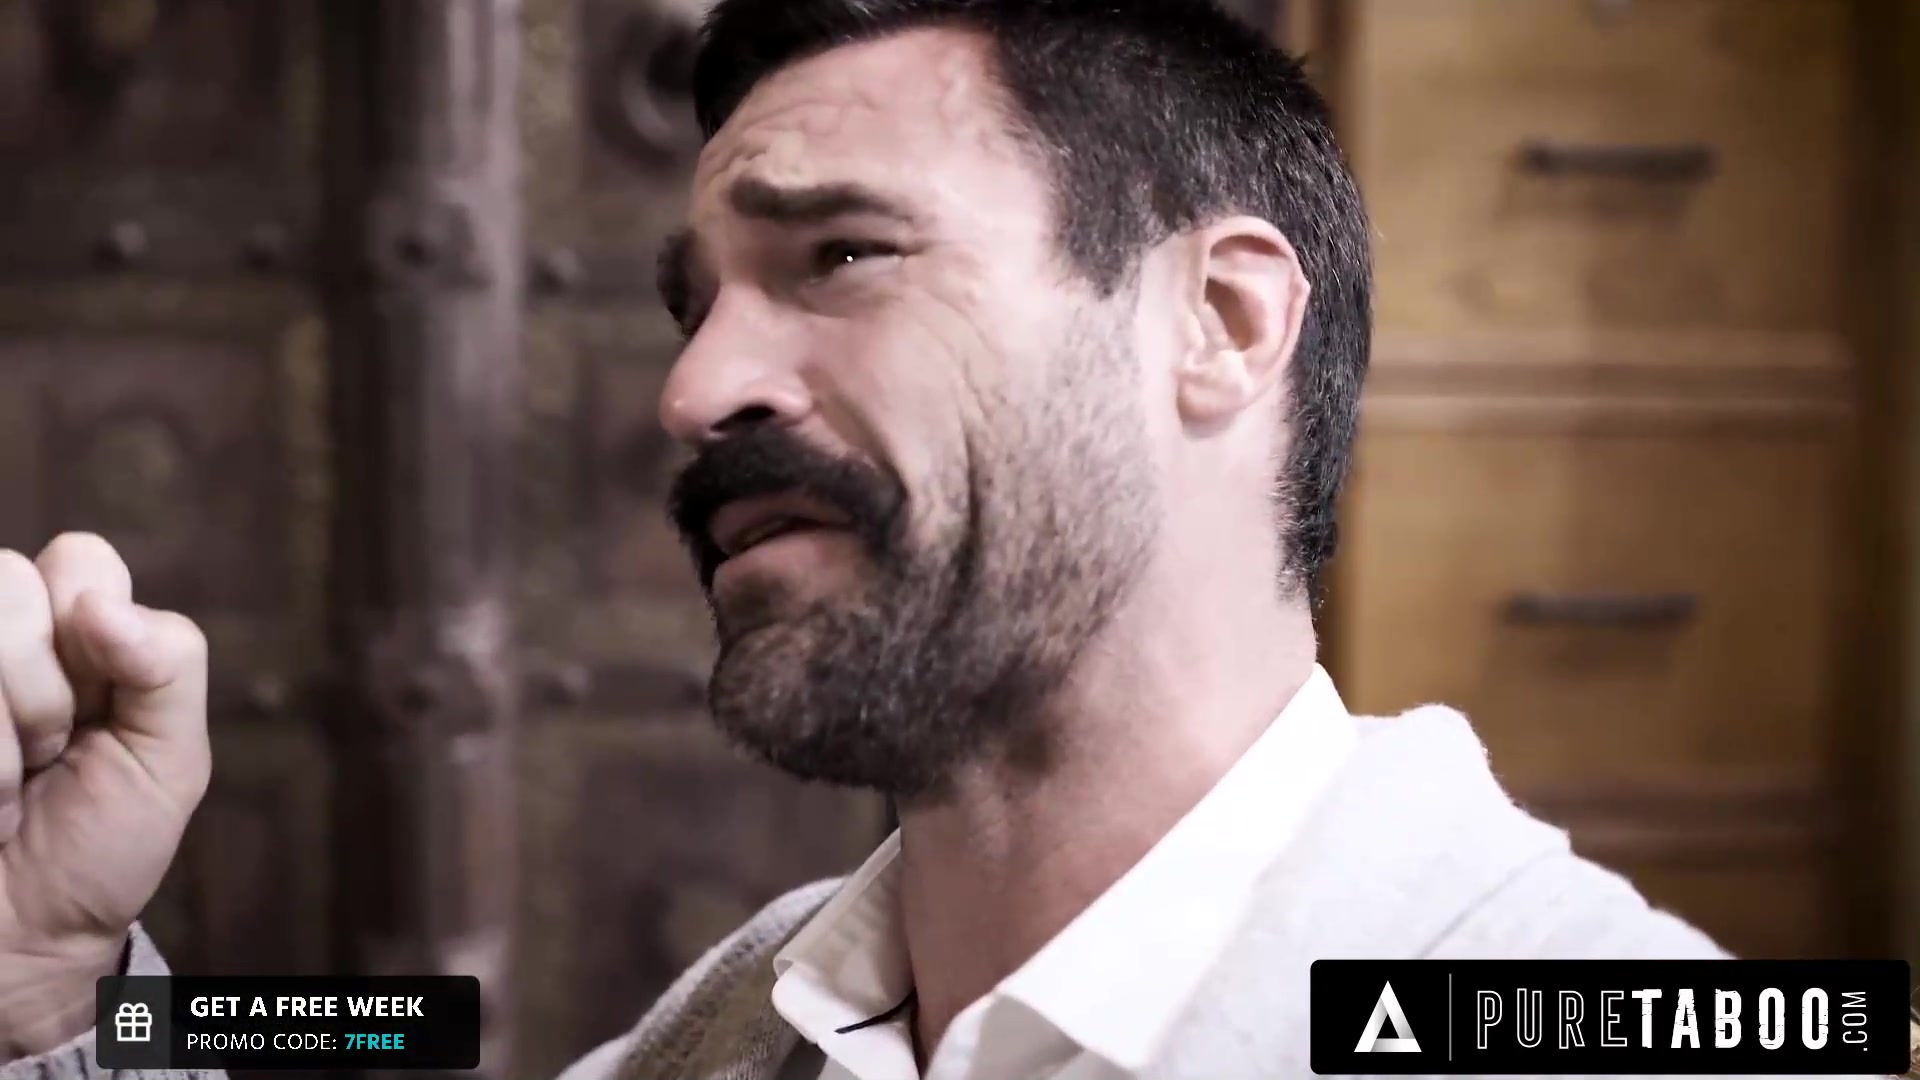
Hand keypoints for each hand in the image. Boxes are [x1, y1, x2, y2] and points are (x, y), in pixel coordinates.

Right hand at [0, 533, 209, 1056]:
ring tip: (5, 790)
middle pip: (5, 582)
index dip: (93, 631)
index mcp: (70, 630)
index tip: (99, 711)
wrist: (25, 944)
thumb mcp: (169, 758)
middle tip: (48, 756)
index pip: (78, 558)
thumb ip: (168, 664)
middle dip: (41, 691)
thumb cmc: (96, 849)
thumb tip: (101, 605)